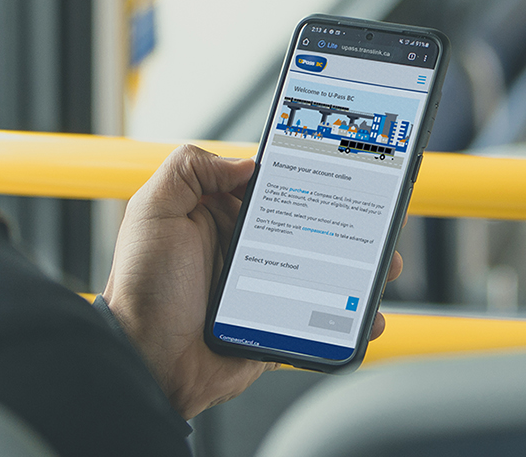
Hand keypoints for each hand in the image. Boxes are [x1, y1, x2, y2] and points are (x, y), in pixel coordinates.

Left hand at [103, 144, 402, 418]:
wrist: (145, 363)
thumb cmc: (141, 290)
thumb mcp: (153, 212)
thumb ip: (189, 170)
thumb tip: (245, 162)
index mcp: (221, 217)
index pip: (273, 188)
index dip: (308, 178)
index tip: (343, 171)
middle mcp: (246, 249)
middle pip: (309, 227)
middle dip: (348, 223)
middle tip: (378, 219)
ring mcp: (266, 289)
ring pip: (323, 272)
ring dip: (359, 268)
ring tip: (384, 264)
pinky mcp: (277, 327)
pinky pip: (321, 320)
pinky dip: (349, 319)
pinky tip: (368, 315)